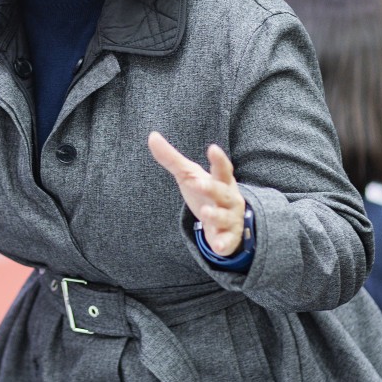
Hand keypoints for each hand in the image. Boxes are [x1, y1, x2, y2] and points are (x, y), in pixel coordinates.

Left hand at [148, 131, 244, 255]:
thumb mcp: (190, 176)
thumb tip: (151, 136)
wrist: (229, 222)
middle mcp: (229, 198)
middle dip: (211, 188)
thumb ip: (172, 158)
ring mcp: (230, 218)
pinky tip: (216, 246)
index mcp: (222, 181)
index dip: (218, 159)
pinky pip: (227, 241)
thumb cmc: (207, 192)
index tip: (212, 148)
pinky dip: (223, 244)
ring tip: (205, 212)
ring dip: (216, 215)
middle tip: (198, 182)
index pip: (222, 168)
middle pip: (221, 192)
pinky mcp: (228, 238)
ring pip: (224, 216)